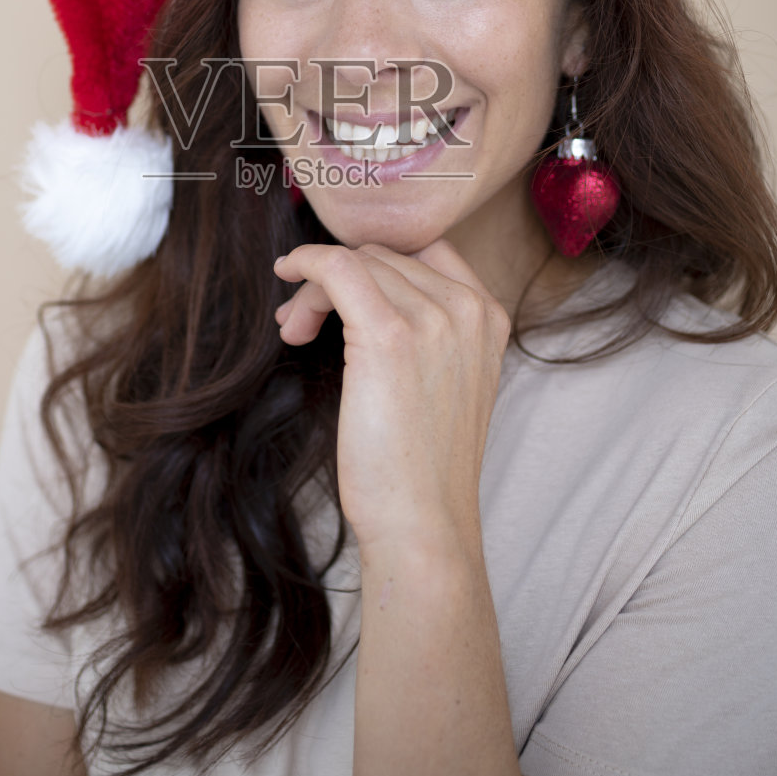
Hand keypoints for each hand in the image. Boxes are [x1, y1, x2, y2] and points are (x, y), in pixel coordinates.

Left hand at [273, 242, 509, 562]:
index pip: (425, 252)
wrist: (422, 522)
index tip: (341, 291)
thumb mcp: (445, 383)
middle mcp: (468, 309)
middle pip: (385, 256)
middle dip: (338, 281)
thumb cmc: (420, 466)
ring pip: (358, 262)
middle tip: (301, 325)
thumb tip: (368, 294)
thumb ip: (430, 334)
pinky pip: (337, 267)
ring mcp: (434, 318)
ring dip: (316, 288)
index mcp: (490, 317)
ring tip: (294, 331)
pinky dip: (307, 264)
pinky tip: (287, 275)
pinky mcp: (389, 334)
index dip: (376, 263)